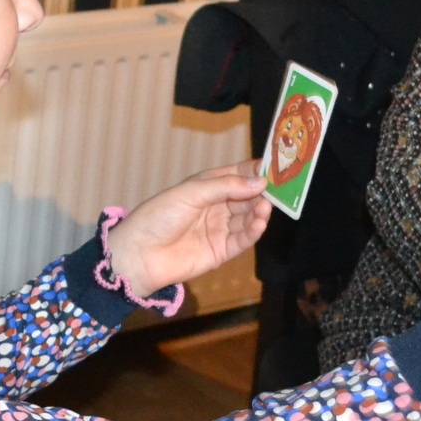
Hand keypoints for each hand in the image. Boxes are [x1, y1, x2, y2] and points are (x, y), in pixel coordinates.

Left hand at [105, 160, 270, 296]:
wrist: (139, 254)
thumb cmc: (159, 216)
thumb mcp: (191, 193)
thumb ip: (226, 187)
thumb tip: (260, 182)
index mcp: (207, 187)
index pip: (237, 175)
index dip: (255, 171)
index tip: (276, 166)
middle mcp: (216, 206)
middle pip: (247, 197)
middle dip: (263, 192)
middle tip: (281, 189)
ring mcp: (219, 229)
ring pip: (247, 218)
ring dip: (259, 211)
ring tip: (267, 207)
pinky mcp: (221, 252)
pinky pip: (242, 240)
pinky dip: (253, 231)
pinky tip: (260, 222)